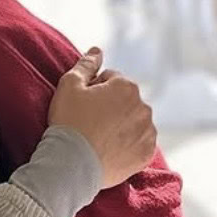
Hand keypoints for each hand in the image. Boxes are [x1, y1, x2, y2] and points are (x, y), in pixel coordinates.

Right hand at [48, 47, 157, 188]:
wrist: (72, 165)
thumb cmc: (69, 123)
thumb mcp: (69, 86)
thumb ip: (86, 64)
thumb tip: (97, 50)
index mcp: (127, 86)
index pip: (111, 80)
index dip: (93, 90)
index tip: (82, 106)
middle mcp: (144, 107)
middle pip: (124, 100)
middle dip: (110, 106)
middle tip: (89, 123)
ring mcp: (147, 132)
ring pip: (133, 121)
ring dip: (121, 125)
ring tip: (98, 138)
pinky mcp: (146, 154)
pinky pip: (139, 143)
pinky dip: (128, 145)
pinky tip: (109, 150)